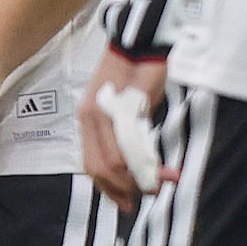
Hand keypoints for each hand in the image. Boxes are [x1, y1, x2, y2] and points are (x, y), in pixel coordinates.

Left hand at [77, 49, 169, 205]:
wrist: (142, 43)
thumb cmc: (139, 75)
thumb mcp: (131, 112)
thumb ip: (129, 139)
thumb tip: (139, 169)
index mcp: (87, 121)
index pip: (91, 165)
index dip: (110, 188)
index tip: (128, 202)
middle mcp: (89, 119)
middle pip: (99, 168)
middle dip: (124, 189)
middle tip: (147, 195)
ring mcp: (103, 113)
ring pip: (113, 160)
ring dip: (138, 178)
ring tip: (158, 184)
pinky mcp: (122, 106)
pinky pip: (129, 143)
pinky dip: (144, 161)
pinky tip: (159, 169)